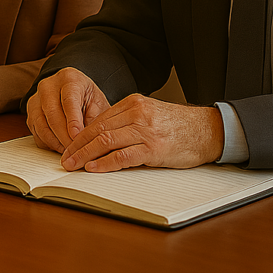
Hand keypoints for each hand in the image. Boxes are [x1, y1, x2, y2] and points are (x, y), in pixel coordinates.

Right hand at [27, 68, 110, 152]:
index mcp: (68, 79)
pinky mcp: (30, 115)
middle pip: (52, 114)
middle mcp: (48, 87)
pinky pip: (37, 133)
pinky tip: (61, 147)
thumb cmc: (86, 97)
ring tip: (70, 151)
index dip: (73, 120)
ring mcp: (36, 100)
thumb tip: (89, 140)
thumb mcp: (98, 103)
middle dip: (64, 136)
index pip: (69, 100)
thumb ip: (94, 119)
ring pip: (41, 125)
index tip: (77, 136)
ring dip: (56, 142)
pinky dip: (49, 144)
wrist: (72, 92)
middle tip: (76, 150)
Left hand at [59, 94, 223, 171]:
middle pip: (97, 130)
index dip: (79, 135)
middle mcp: (136, 113)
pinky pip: (123, 156)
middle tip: (64, 159)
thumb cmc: (178, 127)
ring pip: (105, 141)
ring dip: (85, 155)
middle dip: (76, 146)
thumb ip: (127, 122)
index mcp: (132, 103)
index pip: (97, 120)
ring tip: (72, 165)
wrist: (208, 130)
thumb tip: (100, 138)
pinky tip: (94, 169)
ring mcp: (145, 130)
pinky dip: (105, 163)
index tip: (67, 146)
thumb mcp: (149, 115)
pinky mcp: (154, 147)